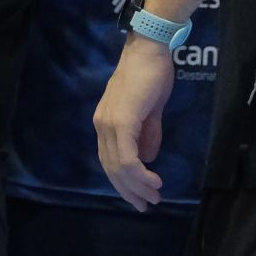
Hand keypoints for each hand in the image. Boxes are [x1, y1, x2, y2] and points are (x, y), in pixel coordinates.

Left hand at [94, 35, 174, 211]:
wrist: (150, 50)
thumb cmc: (152, 74)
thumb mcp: (151, 109)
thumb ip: (148, 133)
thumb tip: (148, 157)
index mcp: (107, 123)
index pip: (111, 160)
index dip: (125, 180)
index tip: (141, 195)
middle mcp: (103, 126)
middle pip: (111, 168)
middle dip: (129, 190)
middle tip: (146, 204)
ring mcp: (110, 124)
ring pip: (118, 166)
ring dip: (136, 185)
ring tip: (153, 197)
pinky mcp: (122, 122)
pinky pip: (127, 157)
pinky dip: (139, 173)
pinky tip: (152, 180)